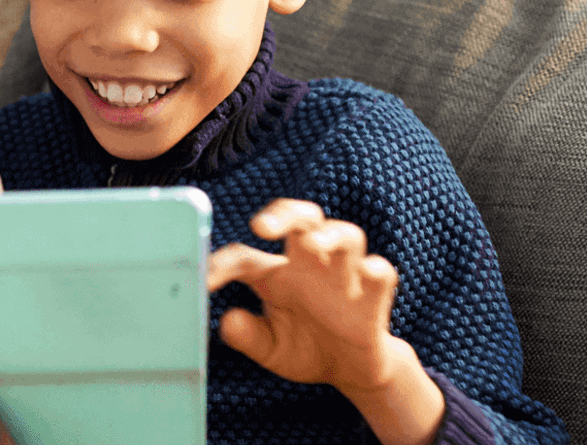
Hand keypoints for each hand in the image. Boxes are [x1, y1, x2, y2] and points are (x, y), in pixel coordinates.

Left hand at [206, 199, 442, 444]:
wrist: (351, 372)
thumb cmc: (305, 349)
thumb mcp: (270, 349)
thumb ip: (248, 336)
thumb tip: (227, 321)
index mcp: (276, 274)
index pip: (245, 257)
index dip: (223, 266)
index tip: (205, 281)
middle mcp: (309, 265)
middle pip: (302, 219)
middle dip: (284, 214)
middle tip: (261, 227)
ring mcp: (344, 277)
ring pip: (346, 235)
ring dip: (331, 235)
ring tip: (315, 244)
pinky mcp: (374, 296)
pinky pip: (380, 273)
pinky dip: (374, 269)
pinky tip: (365, 274)